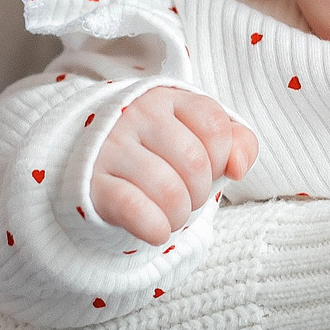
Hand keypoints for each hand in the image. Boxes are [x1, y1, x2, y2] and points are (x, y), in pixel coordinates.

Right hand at [88, 88, 258, 243]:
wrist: (91, 159)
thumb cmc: (158, 150)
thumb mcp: (199, 135)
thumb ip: (237, 142)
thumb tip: (237, 168)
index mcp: (166, 99)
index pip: (215, 127)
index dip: (222, 159)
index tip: (208, 169)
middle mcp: (136, 115)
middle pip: (194, 163)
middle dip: (200, 192)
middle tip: (186, 198)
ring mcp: (110, 147)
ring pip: (168, 190)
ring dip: (179, 215)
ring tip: (171, 215)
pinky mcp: (91, 182)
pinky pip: (135, 209)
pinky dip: (155, 228)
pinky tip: (157, 231)